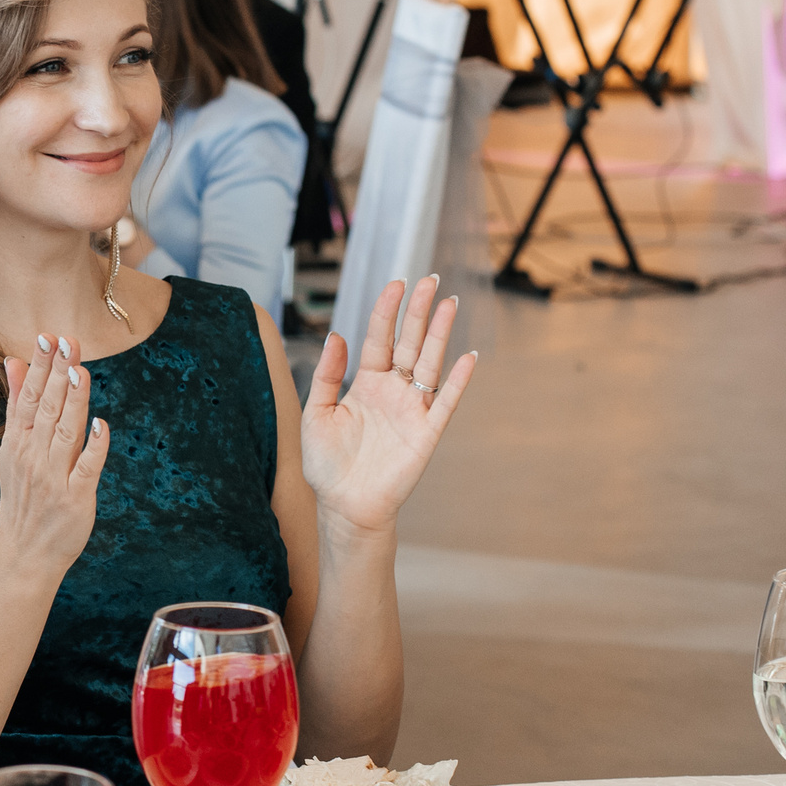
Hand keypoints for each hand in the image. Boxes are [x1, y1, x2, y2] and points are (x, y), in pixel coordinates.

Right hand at [0, 334, 111, 582]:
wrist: (24, 552)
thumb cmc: (24, 496)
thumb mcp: (12, 448)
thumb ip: (17, 404)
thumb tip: (14, 361)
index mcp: (17, 443)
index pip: (27, 398)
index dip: (38, 367)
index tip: (46, 338)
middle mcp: (33, 457)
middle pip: (46, 409)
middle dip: (57, 374)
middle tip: (67, 341)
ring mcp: (54, 478)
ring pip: (65, 433)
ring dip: (73, 402)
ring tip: (80, 371)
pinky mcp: (76, 498)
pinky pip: (86, 469)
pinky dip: (94, 448)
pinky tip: (101, 425)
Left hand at [300, 276, 475, 533]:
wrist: (344, 505)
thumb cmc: (327, 464)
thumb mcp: (316, 413)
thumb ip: (327, 375)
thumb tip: (336, 335)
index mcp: (366, 383)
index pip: (380, 338)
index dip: (387, 311)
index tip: (396, 283)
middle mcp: (392, 391)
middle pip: (409, 343)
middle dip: (418, 312)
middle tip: (429, 280)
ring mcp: (411, 410)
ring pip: (429, 363)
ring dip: (440, 334)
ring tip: (449, 304)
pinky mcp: (426, 433)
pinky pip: (444, 402)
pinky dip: (457, 381)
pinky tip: (469, 357)